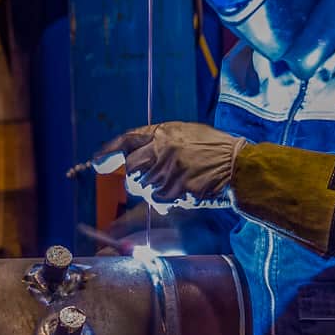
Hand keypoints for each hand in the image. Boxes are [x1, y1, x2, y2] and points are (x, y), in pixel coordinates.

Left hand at [92, 122, 246, 213]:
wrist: (238, 165)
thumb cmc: (214, 148)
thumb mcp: (185, 133)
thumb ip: (158, 141)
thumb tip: (133, 153)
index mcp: (163, 133)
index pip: (127, 140)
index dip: (108, 151)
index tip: (96, 162)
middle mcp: (161, 150)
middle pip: (130, 169)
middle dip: (134, 178)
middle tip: (148, 179)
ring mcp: (168, 171)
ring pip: (143, 188)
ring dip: (153, 190)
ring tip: (176, 182)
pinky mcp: (176, 190)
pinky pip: (159, 201)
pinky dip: (166, 200)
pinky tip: (183, 191)